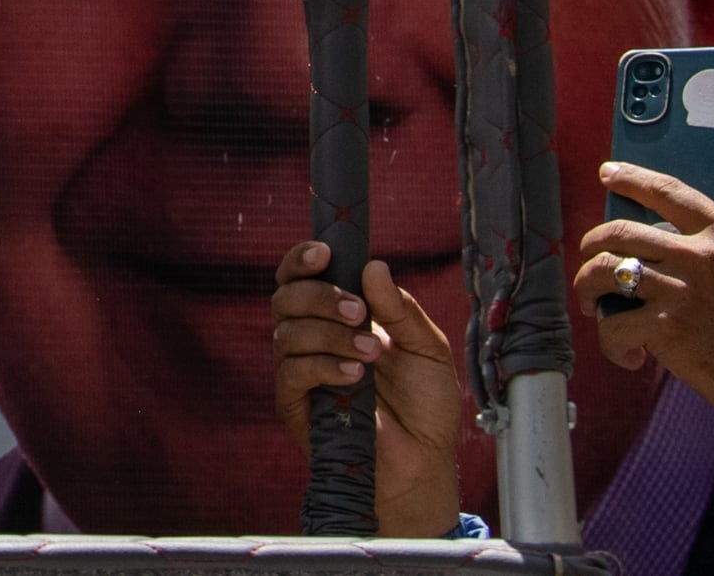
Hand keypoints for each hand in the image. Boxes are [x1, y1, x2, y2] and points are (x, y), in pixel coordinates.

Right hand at [274, 242, 465, 536]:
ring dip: (329, 333)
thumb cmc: (425, 406)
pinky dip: (322, 365)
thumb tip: (374, 266)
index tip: (324, 253)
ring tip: (371, 353)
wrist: (424, 460)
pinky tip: (354, 375)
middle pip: (286, 297)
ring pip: (287, 332)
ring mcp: (300, 370)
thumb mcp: (426, 349)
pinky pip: (291, 371)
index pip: (301, 279)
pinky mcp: (294, 403)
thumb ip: (400, 310)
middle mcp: (311, 338)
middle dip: (320, 296)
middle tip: (359, 311)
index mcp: (337, 319)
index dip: (302, 260)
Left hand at [575, 154, 713, 451]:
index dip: (631, 178)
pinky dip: (611, 340)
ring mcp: (680, 291)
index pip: (666, 192)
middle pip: (618, 232)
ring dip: (587, 287)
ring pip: (604, 272)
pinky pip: (614, 325)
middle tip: (592, 261)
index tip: (607, 173)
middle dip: (592, 245)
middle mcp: (698, 255)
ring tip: (594, 303)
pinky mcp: (668, 329)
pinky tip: (626, 352)